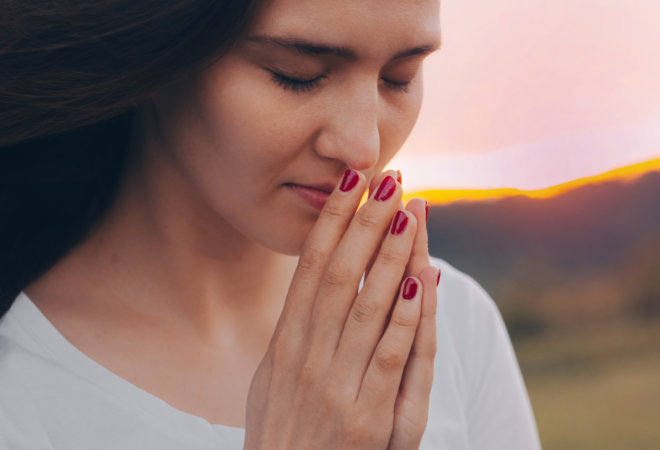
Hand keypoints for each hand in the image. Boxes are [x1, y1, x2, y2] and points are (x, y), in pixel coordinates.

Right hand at [244, 169, 437, 448]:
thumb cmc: (281, 430)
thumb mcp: (271, 378)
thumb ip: (294, 332)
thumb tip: (311, 285)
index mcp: (285, 342)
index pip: (310, 266)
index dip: (332, 220)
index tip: (350, 181)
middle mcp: (307, 356)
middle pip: (340, 273)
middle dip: (365, 221)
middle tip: (388, 177)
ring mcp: (336, 386)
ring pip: (367, 305)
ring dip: (392, 254)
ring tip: (411, 210)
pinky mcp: (367, 418)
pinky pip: (390, 356)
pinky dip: (406, 316)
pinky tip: (422, 280)